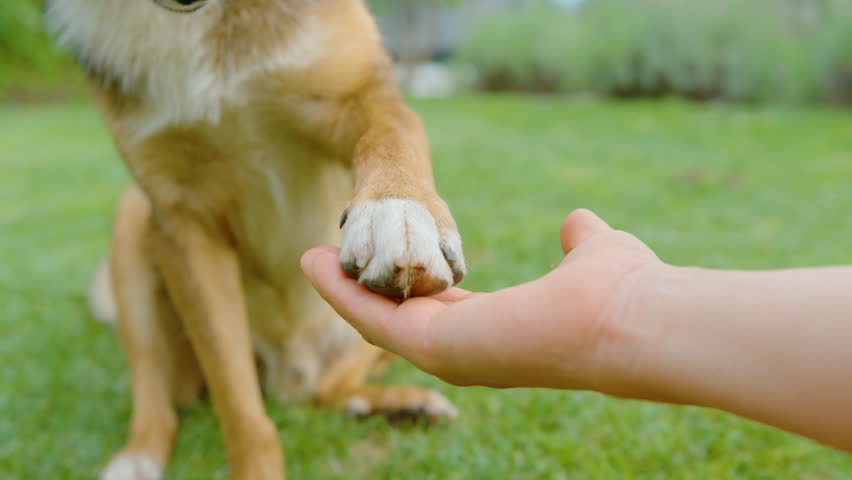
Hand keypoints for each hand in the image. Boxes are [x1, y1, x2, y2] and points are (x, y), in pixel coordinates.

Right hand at [301, 209, 663, 390]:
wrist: (633, 317)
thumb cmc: (623, 289)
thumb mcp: (593, 251)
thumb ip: (580, 240)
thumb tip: (577, 224)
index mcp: (502, 330)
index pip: (443, 309)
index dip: (410, 283)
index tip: (386, 258)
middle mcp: (471, 351)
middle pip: (400, 321)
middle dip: (363, 291)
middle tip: (328, 260)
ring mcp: (451, 354)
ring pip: (377, 321)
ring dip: (341, 290)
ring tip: (309, 258)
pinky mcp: (435, 347)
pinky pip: (373, 318)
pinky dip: (340, 292)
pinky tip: (316, 263)